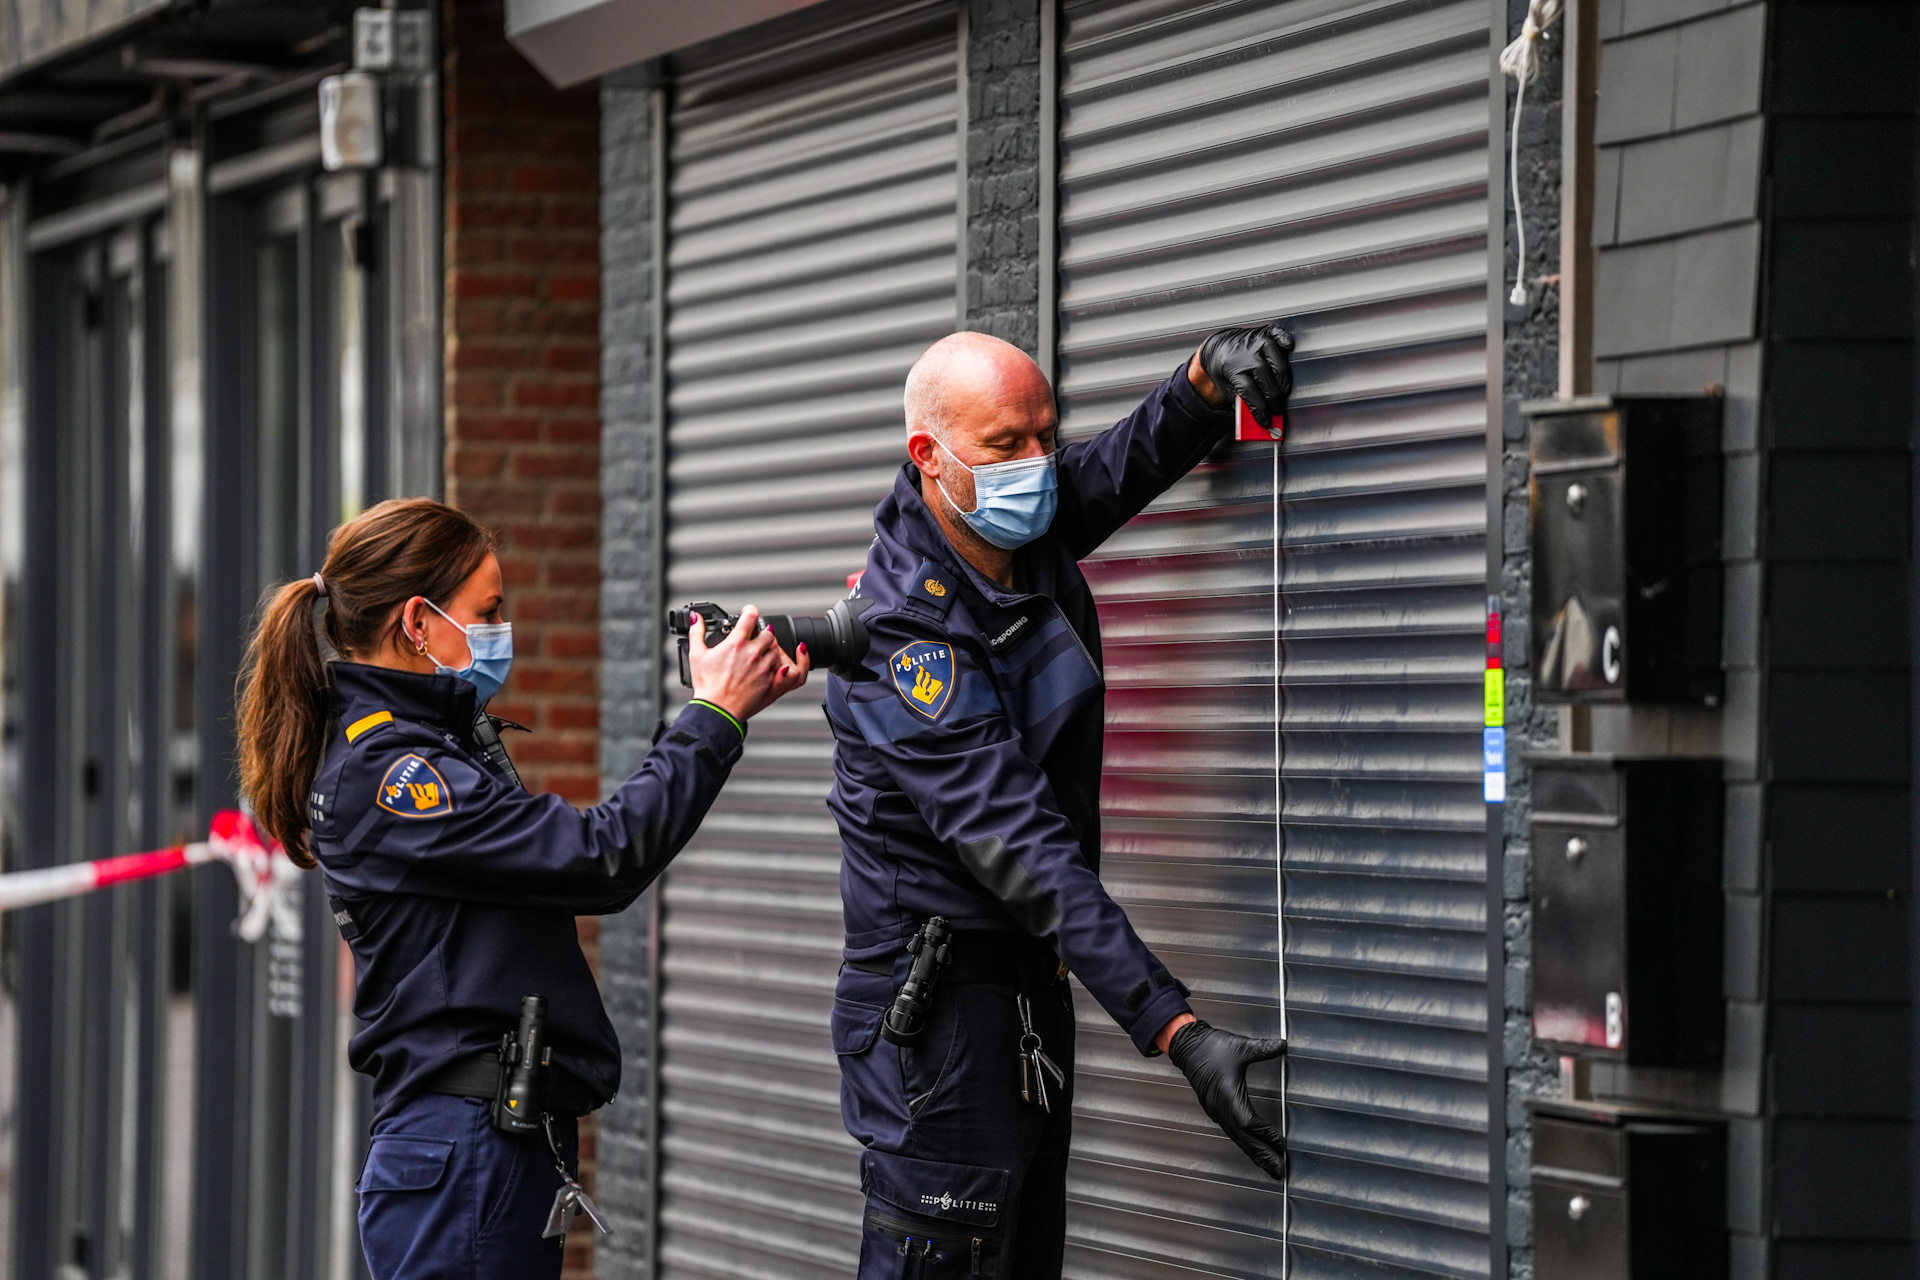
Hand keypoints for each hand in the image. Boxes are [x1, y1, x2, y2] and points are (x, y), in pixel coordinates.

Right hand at [688, 605, 810, 723]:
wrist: (718, 709)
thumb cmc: (707, 685)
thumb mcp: (696, 655)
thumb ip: (697, 632)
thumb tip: (696, 617)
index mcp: (736, 643)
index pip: (750, 616)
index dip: (750, 609)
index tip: (748, 612)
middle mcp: (752, 652)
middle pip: (768, 632)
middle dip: (762, 632)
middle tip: (754, 637)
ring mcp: (761, 666)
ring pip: (774, 649)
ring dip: (767, 648)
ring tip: (756, 654)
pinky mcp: (767, 679)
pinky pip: (776, 667)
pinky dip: (770, 665)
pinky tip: (759, 668)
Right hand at [1166, 1019, 1288, 1180]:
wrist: (1187, 1046)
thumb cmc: (1210, 1047)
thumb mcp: (1240, 1046)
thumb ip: (1263, 1048)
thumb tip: (1282, 1044)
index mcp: (1227, 1095)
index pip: (1249, 1123)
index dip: (1265, 1134)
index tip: (1280, 1143)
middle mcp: (1221, 1107)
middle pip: (1243, 1139)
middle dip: (1262, 1155)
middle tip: (1278, 1170)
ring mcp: (1216, 1110)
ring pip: (1237, 1138)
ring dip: (1254, 1153)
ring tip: (1268, 1166)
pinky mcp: (1214, 1109)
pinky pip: (1231, 1132)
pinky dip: (1244, 1143)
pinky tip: (1251, 1146)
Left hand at [1189, 322, 1294, 428]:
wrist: (1218, 347)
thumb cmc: (1224, 370)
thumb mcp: (1225, 388)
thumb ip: (1240, 400)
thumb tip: (1258, 416)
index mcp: (1232, 369)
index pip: (1249, 391)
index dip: (1259, 408)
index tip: (1266, 420)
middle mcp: (1245, 354)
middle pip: (1264, 376)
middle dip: (1274, 397)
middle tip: (1278, 409)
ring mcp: (1256, 341)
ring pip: (1275, 358)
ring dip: (1283, 378)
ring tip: (1285, 392)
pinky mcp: (1265, 332)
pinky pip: (1277, 334)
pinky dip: (1285, 339)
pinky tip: (1289, 348)